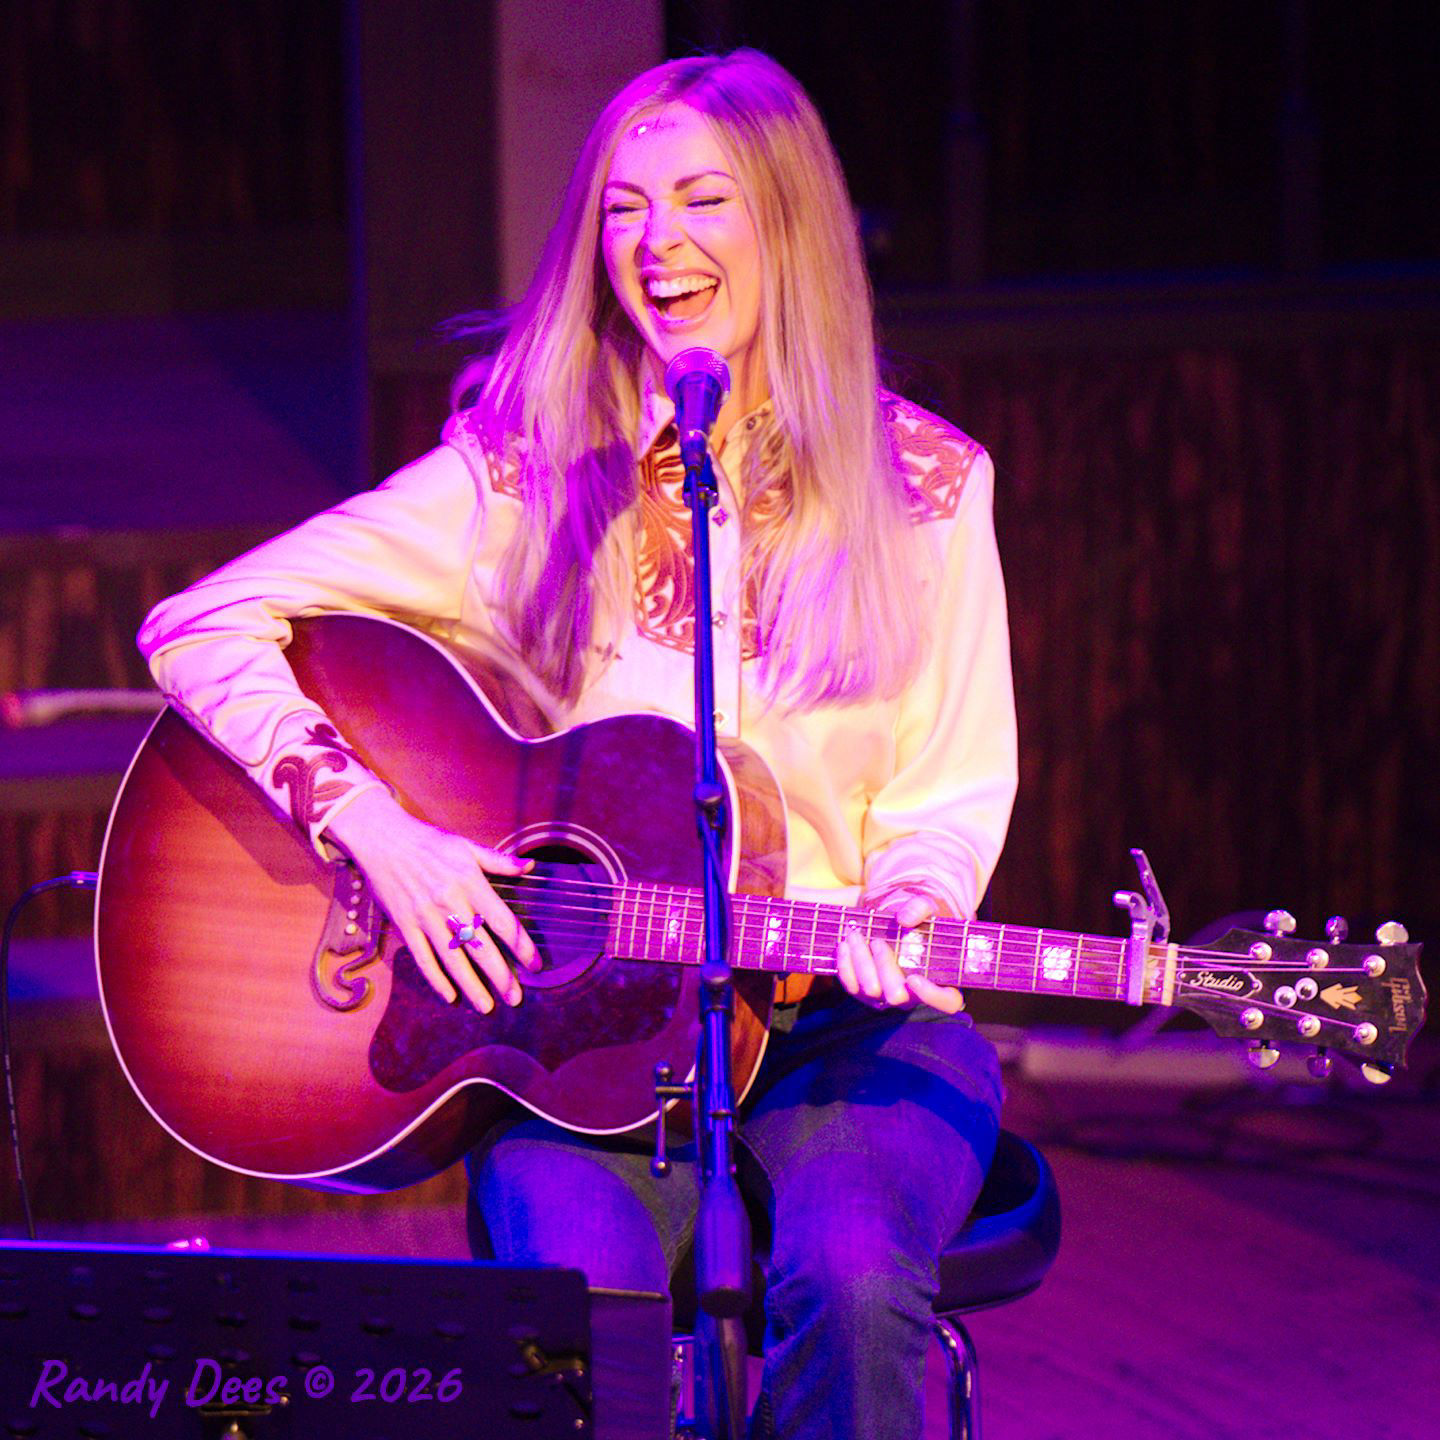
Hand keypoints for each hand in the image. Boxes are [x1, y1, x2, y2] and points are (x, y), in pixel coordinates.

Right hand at [324, 788, 538, 1012]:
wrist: (382, 840)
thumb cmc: (428, 842)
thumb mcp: (466, 846)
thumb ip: (499, 861)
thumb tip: (530, 866)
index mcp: (470, 883)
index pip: (503, 922)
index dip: (522, 946)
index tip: (536, 966)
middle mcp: (450, 903)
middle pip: (480, 947)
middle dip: (500, 976)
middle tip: (515, 998)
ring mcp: (425, 917)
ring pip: (452, 959)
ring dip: (471, 986)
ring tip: (487, 1007)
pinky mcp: (405, 925)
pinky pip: (422, 958)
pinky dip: (435, 979)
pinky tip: (449, 996)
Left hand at [836, 889, 964, 1014]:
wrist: (897, 923)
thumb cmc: (919, 917)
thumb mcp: (926, 906)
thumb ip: (920, 908)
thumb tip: (904, 919)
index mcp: (941, 980)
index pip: (947, 1002)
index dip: (930, 995)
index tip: (914, 978)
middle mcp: (915, 996)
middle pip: (897, 996)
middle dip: (884, 967)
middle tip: (877, 941)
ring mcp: (888, 997)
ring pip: (871, 991)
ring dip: (860, 962)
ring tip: (855, 935)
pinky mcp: (865, 993)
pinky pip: (852, 987)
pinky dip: (845, 966)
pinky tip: (844, 945)